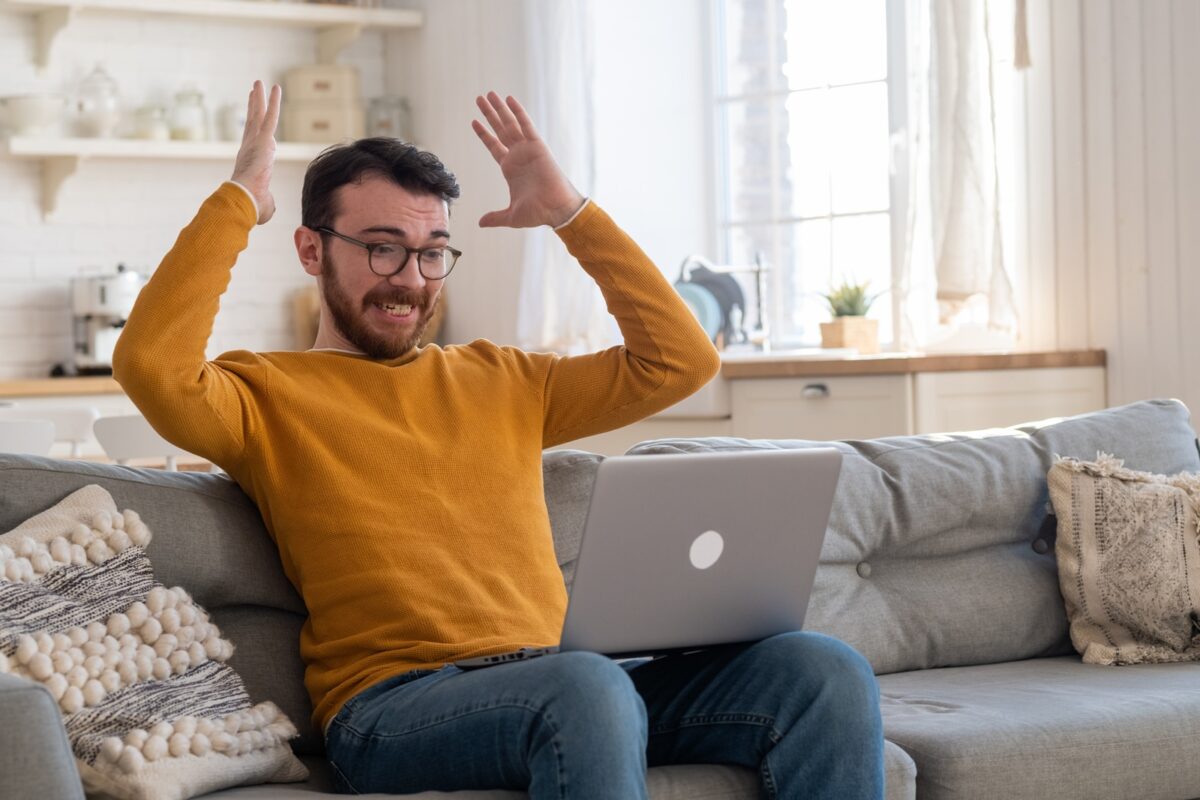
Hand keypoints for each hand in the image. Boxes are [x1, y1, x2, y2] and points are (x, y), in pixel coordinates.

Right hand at [230, 81, 281, 224]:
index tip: (257, 115)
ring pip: (259, 115)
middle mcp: (250, 148)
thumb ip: (267, 200)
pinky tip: (275, 88)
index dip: (255, 126)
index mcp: (251, 161)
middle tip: (254, 90)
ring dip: (260, 98)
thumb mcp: (264, 204)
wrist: (244, 201)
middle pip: (253, 122)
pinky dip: (273, 102)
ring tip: (260, 82)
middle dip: (254, 106)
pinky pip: (270, 117)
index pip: (254, 139)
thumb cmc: (252, 207)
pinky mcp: (262, 140)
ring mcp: (255, 143)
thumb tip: (268, 205)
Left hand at [472, 92, 584, 228]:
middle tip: (479, 99)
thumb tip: (480, 223)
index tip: (474, 122)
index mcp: (510, 168)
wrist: (557, 210)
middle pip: (500, 130)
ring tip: (488, 94)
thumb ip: (495, 217)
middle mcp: (518, 156)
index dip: (484, 134)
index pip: (494, 146)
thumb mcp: (511, 216)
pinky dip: (518, 112)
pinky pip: (526, 125)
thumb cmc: (538, 213)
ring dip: (499, 109)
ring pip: (510, 124)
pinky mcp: (538, 146)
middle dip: (489, 114)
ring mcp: (527, 149)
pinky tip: (509, 99)